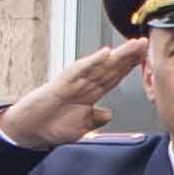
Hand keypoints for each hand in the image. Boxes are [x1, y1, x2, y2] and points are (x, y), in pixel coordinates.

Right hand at [0, 35, 149, 150]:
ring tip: (132, 45)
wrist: (29, 130)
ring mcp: (74, 82)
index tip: (144, 59)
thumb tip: (109, 113)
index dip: (129, 68)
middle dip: (128, 57)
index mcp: (90, 93)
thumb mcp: (81, 127)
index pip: (114, 77)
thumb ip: (95, 119)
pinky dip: (93, 62)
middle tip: (144, 44)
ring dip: (117, 55)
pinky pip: (79, 70)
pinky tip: (105, 54)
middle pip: (110, 67)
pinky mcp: (62, 83)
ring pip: (99, 65)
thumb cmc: (52, 126)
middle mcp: (84, 84)